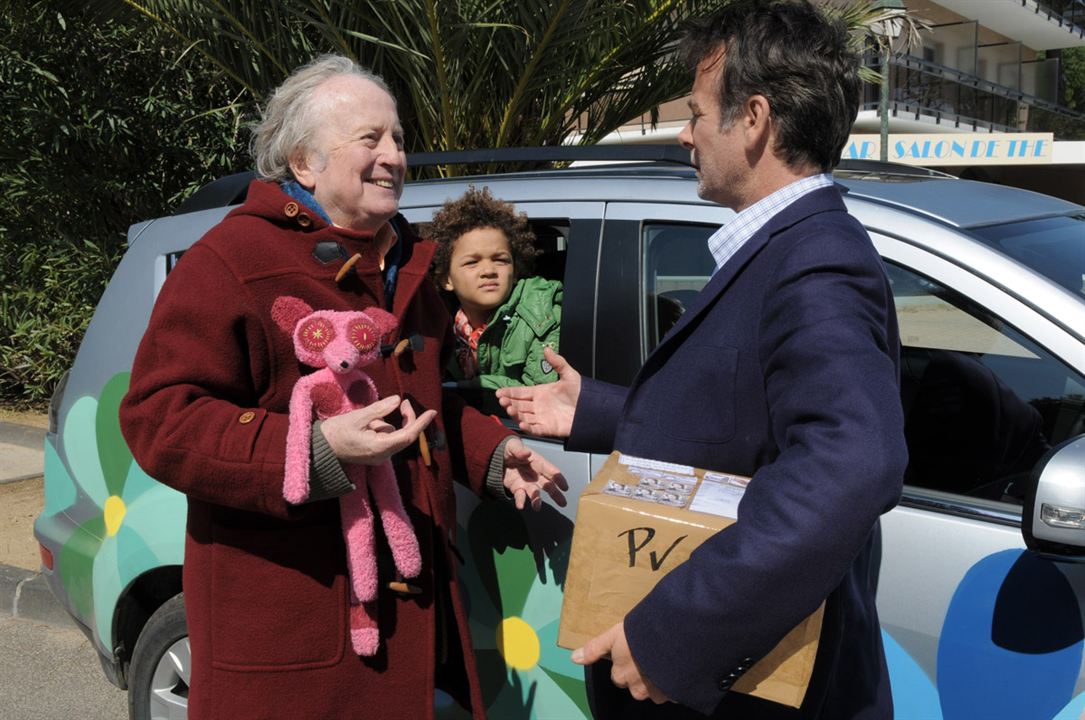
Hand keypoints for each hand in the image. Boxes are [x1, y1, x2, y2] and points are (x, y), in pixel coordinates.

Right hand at [321, 395, 435, 465]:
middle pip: (404, 436)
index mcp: (379, 447)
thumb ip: (379, 409)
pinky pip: (386, 439)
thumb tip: (397, 400)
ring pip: (394, 436)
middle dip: (406, 418)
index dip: (421, 423)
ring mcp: (378, 457)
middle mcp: (382, 455)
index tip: (432, 412)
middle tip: (403, 402)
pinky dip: (382, 428)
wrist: (319, 448)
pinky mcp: (373, 455)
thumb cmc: (335, 432)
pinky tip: (367, 425)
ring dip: (389, 423)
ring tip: (369, 417)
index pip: (408, 435)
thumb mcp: (357, 417)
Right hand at [495, 347, 579, 436]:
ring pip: (524, 416)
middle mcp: (538, 405)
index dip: (509, 393)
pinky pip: (535, 429)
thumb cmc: (581, 393)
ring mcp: (542, 417)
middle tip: (502, 400)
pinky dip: (528, 428)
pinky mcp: (548, 428)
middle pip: (519, 405)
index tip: (498, 392)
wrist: (593, 409)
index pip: (520, 392)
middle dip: (509, 403)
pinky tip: (522, 424)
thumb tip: (546, 348)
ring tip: (509, 409)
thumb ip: (557, 362)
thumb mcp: (569, 375)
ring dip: (515, 414)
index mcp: (540, 392)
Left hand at [502, 437, 568, 509]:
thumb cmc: (509, 448)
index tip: (565, 487)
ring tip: (537, 506)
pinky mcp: (516, 488)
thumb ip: (520, 450)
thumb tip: (527, 453)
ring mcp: (526, 482)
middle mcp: (534, 474)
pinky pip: (519, 495)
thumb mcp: (513, 446)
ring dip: (536, 499)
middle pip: (548, 485)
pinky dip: (520, 500)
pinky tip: (520, 505)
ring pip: (535, 492)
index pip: (550, 470)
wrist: (495, 455)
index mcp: (537, 462)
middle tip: (562, 502)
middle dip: (555, 493)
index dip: (558, 478)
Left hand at [572, 621, 669, 703]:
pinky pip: (667, 691)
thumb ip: (595, 649)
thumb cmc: (640, 635)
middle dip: (638, 673)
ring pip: (650, 688)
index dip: (624, 662)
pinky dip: (668, 682)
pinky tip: (671, 666)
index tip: (632, 650)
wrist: (672, 641)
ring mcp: (654, 692)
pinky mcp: (671, 693)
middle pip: (633, 684)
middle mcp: (635, 688)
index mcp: (620, 675)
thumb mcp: (613, 636)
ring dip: (653, 678)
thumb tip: (574, 658)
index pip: (618, 675)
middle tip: (646, 653)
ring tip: (660, 657)